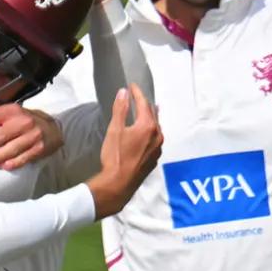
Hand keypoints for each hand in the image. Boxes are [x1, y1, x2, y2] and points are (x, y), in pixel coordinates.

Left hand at [0, 105, 62, 170]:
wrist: (53, 128)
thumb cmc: (25, 121)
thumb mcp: (11, 113)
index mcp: (12, 111)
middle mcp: (23, 122)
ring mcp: (32, 137)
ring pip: (9, 151)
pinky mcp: (38, 150)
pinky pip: (21, 160)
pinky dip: (10, 164)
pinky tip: (1, 166)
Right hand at [86, 84, 162, 218]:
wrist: (119, 184)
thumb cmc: (115, 157)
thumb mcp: (114, 130)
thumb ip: (120, 109)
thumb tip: (124, 93)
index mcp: (148, 126)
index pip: (143, 104)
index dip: (137, 93)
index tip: (132, 86)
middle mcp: (157, 136)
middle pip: (152, 114)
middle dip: (145, 104)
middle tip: (137, 97)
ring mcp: (157, 148)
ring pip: (156, 127)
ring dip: (150, 118)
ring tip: (145, 112)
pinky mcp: (154, 158)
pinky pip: (155, 139)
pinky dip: (150, 132)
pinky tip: (144, 134)